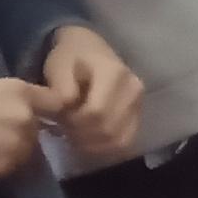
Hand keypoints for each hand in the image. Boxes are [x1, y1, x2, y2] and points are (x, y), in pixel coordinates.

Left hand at [38, 25, 142, 159]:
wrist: (88, 49)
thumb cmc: (70, 57)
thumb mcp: (58, 66)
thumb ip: (60, 87)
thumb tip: (67, 106)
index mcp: (114, 74)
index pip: (96, 113)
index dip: (74, 122)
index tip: (58, 118)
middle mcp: (133, 89)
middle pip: (108, 129)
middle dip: (81, 135)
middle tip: (64, 128)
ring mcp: (139, 104)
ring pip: (118, 140)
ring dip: (93, 145)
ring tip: (76, 134)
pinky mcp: (139, 116)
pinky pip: (125, 142)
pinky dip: (106, 148)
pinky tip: (89, 141)